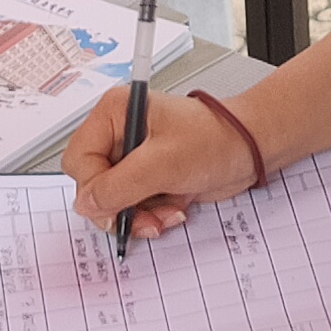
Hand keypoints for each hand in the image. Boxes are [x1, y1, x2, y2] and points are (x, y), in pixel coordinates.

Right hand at [62, 80, 262, 244]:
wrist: (250, 150)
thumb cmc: (213, 139)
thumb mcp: (161, 164)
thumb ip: (118, 186)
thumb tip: (86, 205)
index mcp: (114, 113)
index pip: (80, 159)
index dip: (95, 188)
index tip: (115, 206)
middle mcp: (119, 133)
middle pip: (93, 184)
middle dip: (118, 206)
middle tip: (142, 217)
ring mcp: (133, 157)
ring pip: (112, 201)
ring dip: (138, 215)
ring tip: (166, 213)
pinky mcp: (148, 177)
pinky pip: (133, 207)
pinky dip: (152, 215)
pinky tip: (174, 209)